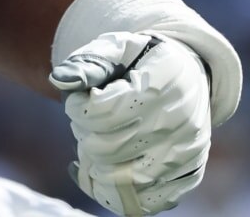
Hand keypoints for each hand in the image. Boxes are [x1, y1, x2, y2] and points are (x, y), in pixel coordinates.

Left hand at [50, 32, 211, 216]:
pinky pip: (144, 203)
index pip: (103, 113)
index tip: (78, 101)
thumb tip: (61, 81)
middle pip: (109, 149)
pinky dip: (115, 194)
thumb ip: (89, 62)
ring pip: (123, 182)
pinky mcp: (188, 175)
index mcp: (163, 82)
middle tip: (86, 123)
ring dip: (96, 167)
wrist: (187, 76)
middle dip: (85, 137)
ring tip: (94, 144)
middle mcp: (182, 120)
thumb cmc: (143, 60)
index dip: (78, 109)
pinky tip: (101, 173)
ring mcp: (187, 153)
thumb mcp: (117, 47)